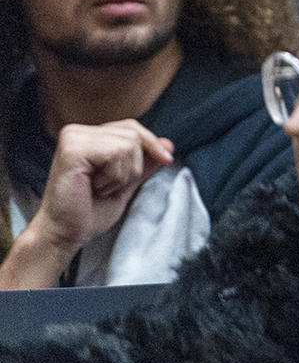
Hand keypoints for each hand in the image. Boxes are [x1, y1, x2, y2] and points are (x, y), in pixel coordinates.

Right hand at [0, 120, 174, 289]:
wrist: (65, 234)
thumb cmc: (89, 212)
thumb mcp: (126, 183)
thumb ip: (144, 162)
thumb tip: (169, 143)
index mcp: (88, 137)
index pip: (131, 127)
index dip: (152, 143)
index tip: (167, 159)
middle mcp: (78, 133)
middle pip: (133, 133)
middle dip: (133, 166)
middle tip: (109, 187)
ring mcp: (73, 138)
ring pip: (128, 144)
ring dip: (122, 174)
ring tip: (99, 188)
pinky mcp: (72, 150)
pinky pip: (115, 153)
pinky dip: (114, 176)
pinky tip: (94, 187)